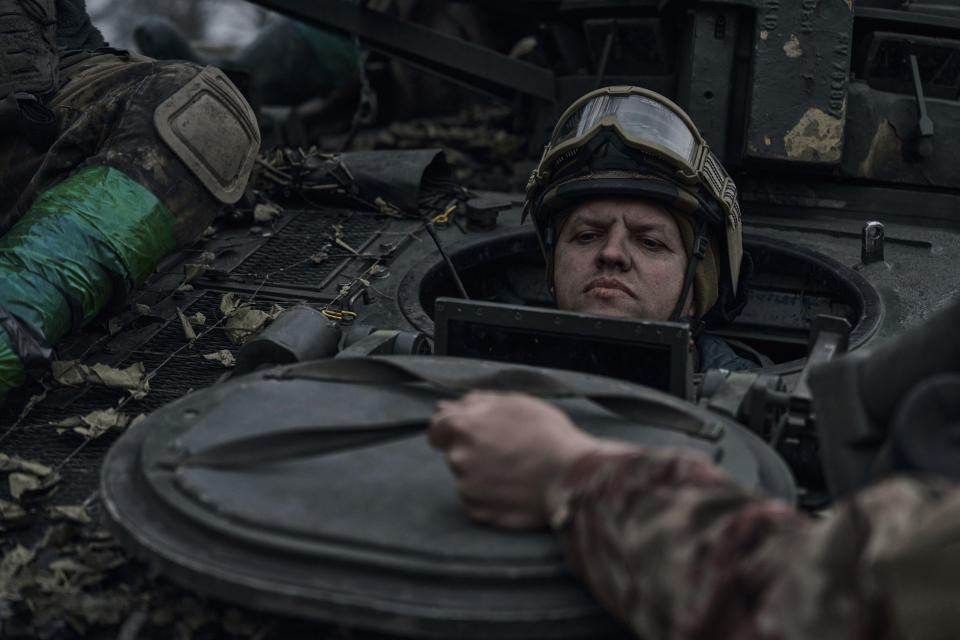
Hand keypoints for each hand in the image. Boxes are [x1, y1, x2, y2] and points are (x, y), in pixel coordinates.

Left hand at [428, 391, 633, 528]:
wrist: (571, 476)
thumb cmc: (547, 434)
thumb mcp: (514, 403)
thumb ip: (476, 403)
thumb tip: (452, 406)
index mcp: (463, 427)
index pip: (436, 428)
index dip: (450, 430)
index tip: (466, 433)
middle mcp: (458, 458)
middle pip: (455, 453)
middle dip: (472, 451)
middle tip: (504, 451)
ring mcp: (466, 487)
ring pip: (467, 477)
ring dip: (482, 474)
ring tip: (516, 470)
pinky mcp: (478, 512)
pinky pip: (478, 500)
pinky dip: (491, 495)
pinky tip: (515, 488)